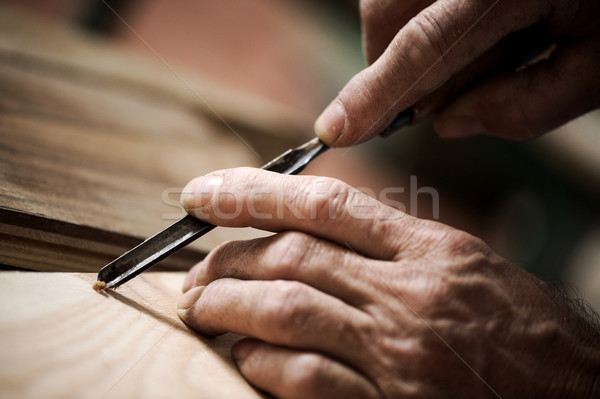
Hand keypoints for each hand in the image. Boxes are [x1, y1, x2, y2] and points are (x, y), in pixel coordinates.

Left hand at [177, 168, 599, 397]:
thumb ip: (392, 247)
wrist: (578, 397)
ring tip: (199, 306)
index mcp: (432, 249)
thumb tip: (312, 235)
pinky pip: (307, 379)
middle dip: (229, 258)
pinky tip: (243, 357)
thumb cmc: (525, 332)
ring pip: (288, 310)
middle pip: (293, 256)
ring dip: (229, 305)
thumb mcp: (465, 267)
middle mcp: (410, 293)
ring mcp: (399, 352)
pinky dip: (263, 364)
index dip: (254, 191)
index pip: (326, 202)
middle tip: (194, 269)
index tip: (203, 192)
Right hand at [314, 0, 599, 144]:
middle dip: (390, 67)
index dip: (375, 94)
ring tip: (472, 53)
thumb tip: (450, 124)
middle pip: (386, 12)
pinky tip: (470, 29)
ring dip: (405, 41)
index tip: (335, 131)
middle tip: (430, 98)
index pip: (424, 48)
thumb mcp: (598, 68)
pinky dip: (417, 17)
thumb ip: (526, 107)